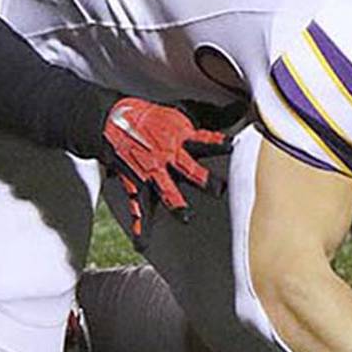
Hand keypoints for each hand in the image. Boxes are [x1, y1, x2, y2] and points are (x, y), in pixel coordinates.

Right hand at [102, 98, 223, 230]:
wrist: (113, 120)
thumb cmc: (152, 116)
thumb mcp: (182, 110)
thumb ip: (211, 115)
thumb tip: (238, 109)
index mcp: (181, 136)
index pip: (204, 140)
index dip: (218, 142)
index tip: (233, 145)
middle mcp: (167, 155)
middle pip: (188, 168)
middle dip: (204, 179)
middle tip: (218, 190)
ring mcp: (151, 171)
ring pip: (165, 190)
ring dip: (176, 204)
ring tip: (185, 217)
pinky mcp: (136, 183)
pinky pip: (138, 207)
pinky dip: (139, 226)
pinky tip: (141, 243)